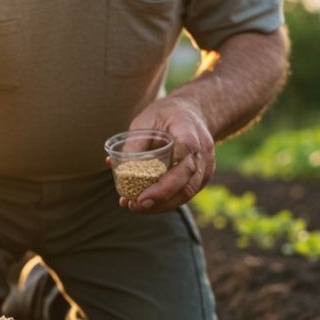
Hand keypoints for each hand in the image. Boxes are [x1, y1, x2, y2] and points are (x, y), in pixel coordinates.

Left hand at [119, 96, 215, 213]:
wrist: (193, 113)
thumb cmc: (167, 115)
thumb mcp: (146, 119)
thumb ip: (134, 142)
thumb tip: (113, 166)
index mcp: (188, 131)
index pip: (185, 152)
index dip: (167, 176)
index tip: (145, 192)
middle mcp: (202, 151)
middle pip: (186, 180)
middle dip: (160, 196)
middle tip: (136, 203)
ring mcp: (205, 166)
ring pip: (187, 192)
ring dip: (162, 205)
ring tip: (136, 206)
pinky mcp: (202, 177)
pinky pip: (186, 194)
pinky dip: (166, 202)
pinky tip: (146, 204)